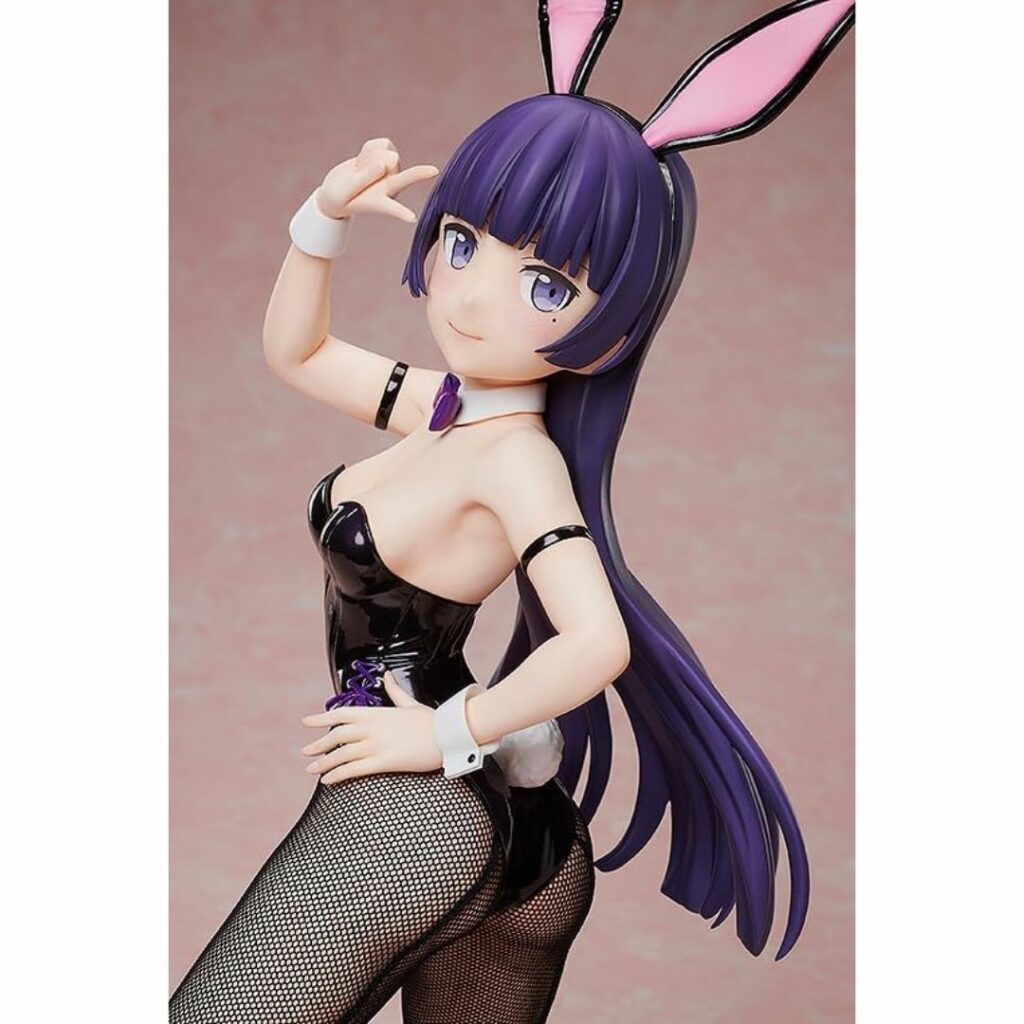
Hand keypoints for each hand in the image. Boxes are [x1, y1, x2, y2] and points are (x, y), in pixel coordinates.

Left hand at [299, 671, 442, 783]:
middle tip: (306, 751)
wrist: (448, 733)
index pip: (341, 714)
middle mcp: (372, 728)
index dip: (321, 718)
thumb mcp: (410, 702)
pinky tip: (328, 781)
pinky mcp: (384, 762)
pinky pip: (354, 770)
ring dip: (324, 763)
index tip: (306, 722)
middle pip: (336, 736)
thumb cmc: (432, 720)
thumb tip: (388, 676)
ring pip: (341, 754)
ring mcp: (376, 745)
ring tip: (312, 770)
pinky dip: (338, 775)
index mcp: (376, 712)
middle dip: (318, 744)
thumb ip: (395, 691)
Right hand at [315, 137, 438, 222]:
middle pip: (406, 178)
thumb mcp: (344, 191)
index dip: (401, 212)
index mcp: (380, 203)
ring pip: (383, 155)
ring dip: (367, 157)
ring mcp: (392, 172)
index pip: (392, 208)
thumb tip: (382, 164)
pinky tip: (364, 160)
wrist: (338, 189)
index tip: (411, 218)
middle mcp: (391, 188)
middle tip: (434, 171)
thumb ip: (361, 179)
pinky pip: (381, 144)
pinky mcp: (389, 157)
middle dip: (418, 175)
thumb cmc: (340, 196)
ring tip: (359, 170)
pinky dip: (368, 148)